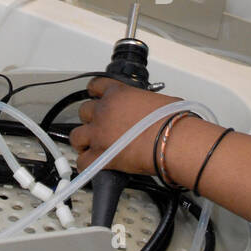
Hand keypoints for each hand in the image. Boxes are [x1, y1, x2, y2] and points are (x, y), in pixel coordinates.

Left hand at [69, 77, 185, 174]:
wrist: (173, 141)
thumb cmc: (172, 121)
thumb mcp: (158, 100)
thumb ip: (143, 103)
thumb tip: (148, 110)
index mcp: (118, 94)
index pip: (95, 86)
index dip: (95, 93)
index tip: (96, 98)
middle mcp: (104, 111)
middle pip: (83, 111)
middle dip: (90, 119)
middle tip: (100, 126)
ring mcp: (99, 133)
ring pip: (76, 136)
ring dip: (82, 141)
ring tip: (90, 146)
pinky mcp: (100, 156)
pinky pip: (82, 161)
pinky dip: (86, 164)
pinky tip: (93, 164)